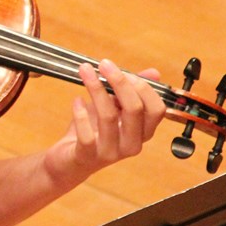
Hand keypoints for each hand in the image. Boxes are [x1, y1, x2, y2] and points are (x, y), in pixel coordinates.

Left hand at [46, 58, 166, 183]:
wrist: (69, 161)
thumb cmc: (93, 132)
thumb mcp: (113, 109)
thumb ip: (130, 92)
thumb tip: (153, 73)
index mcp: (143, 132)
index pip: (156, 109)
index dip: (142, 86)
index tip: (123, 70)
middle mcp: (132, 144)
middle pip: (135, 109)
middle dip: (119, 82)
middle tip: (104, 64)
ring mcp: (111, 152)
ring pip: (109, 116)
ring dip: (96, 89)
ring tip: (85, 72)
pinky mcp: (88, 156)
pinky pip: (87, 133)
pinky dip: (80, 113)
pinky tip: (76, 101)